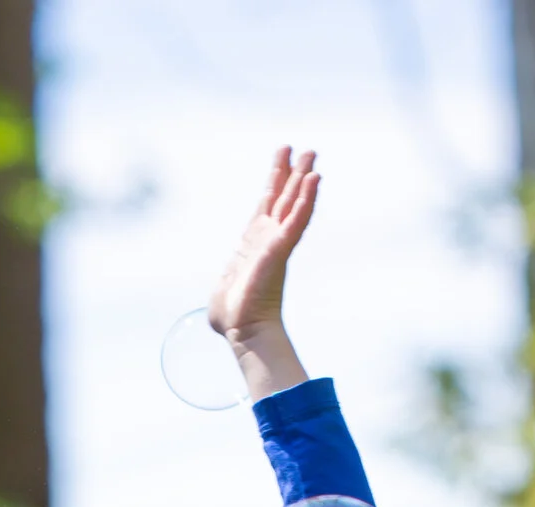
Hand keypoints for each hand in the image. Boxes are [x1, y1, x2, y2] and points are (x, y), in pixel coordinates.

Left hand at [208, 146, 318, 341]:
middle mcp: (269, 238)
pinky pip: (296, 219)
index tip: (283, 156)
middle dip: (294, 172)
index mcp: (255, 241)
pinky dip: (307, 199)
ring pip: (293, 203)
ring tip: (312, 154)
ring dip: (304, 179)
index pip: (268, 203)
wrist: (241, 329)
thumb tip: (220, 301)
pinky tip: (314, 179)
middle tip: (307, 149)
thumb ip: (226, 283)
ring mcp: (277, 242)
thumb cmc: (232, 315)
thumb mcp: (225, 287)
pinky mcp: (280, 249)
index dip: (276, 179)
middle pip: (284, 198)